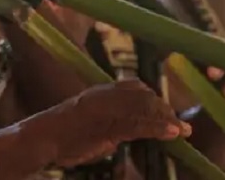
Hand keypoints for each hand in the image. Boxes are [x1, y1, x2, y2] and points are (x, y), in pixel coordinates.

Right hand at [47, 80, 190, 167]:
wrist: (43, 139)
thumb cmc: (61, 134)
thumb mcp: (87, 121)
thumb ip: (109, 122)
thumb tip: (129, 131)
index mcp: (99, 92)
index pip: (134, 86)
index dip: (153, 98)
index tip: (165, 113)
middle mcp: (104, 95)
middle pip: (143, 95)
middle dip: (163, 109)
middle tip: (179, 125)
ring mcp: (106, 109)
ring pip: (144, 108)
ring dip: (166, 119)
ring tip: (182, 130)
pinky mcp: (107, 125)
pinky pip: (138, 124)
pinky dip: (159, 128)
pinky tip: (173, 133)